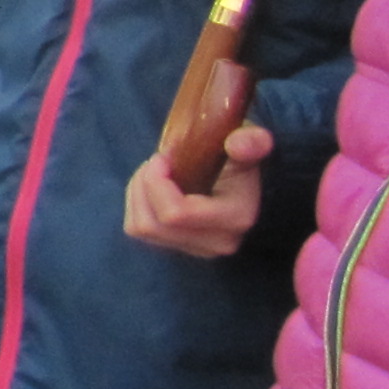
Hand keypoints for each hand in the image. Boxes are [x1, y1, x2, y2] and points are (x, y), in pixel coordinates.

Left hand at [127, 123, 272, 258]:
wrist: (238, 171)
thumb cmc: (237, 152)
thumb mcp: (247, 140)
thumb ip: (250, 140)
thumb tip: (238, 145)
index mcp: (237, 216)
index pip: (176, 214)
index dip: (156, 182)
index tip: (162, 157)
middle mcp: (220, 241)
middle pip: (153, 224)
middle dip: (144, 186)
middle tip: (156, 162)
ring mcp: (200, 249)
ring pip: (140, 228)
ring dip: (138, 194)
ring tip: (154, 172)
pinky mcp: (181, 247)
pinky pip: (138, 229)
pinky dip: (137, 204)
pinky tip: (154, 187)